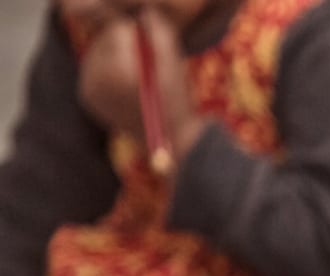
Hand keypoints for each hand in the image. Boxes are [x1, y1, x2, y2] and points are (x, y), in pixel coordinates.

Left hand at [75, 8, 202, 157]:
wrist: (173, 142)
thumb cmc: (178, 103)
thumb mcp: (174, 65)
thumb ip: (159, 32)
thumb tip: (146, 11)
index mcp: (116, 71)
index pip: (118, 29)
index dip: (139, 32)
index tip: (153, 43)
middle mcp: (96, 80)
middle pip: (104, 39)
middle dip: (125, 42)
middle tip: (147, 59)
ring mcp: (88, 90)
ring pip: (97, 52)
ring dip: (116, 54)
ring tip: (138, 71)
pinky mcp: (86, 98)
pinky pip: (94, 69)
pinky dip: (108, 69)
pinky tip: (126, 81)